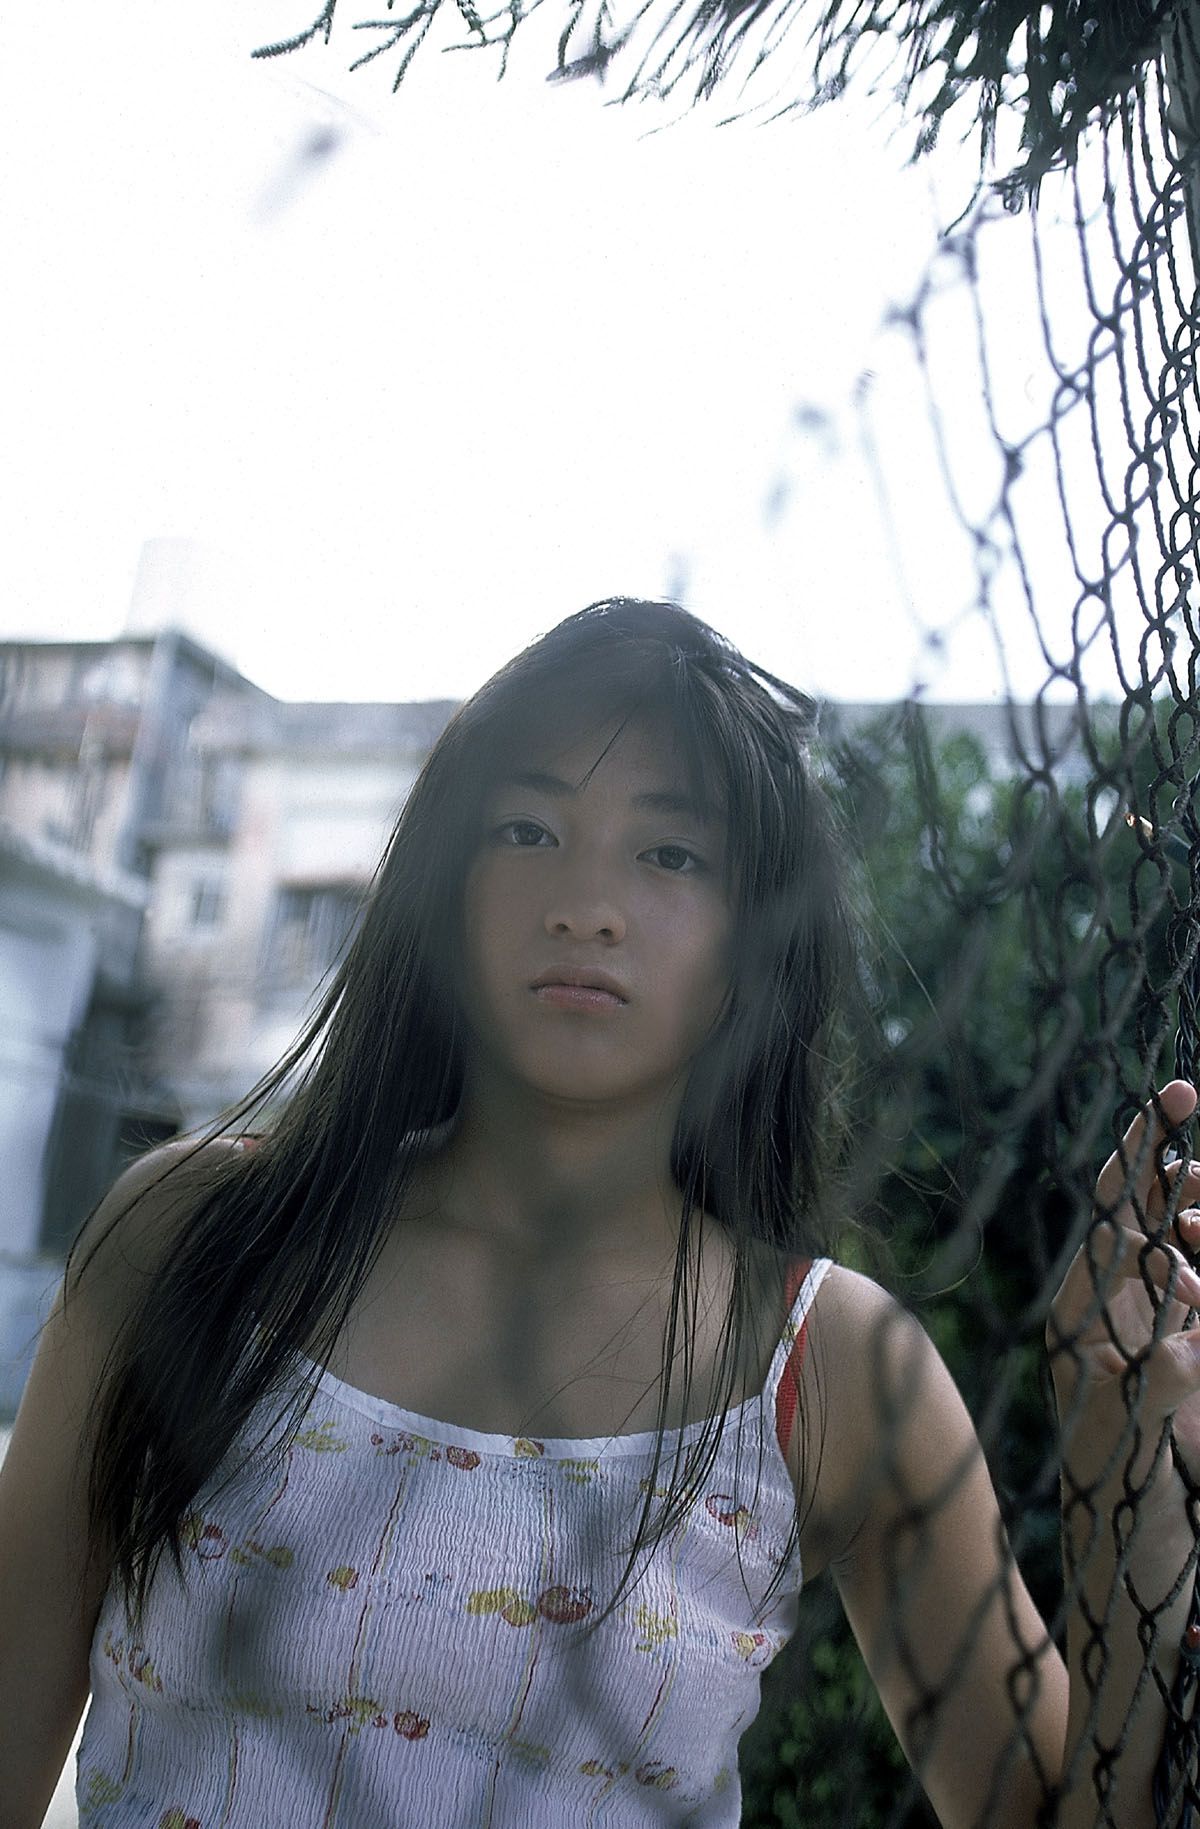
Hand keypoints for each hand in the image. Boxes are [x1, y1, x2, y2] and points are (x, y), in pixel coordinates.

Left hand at [1048, 1080, 1199, 1494]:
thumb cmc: (1119, 1494)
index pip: (1114, 1212)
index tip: (1178, 1095)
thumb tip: (1191, 1332)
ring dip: (1198, 1225)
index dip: (1143, 1151)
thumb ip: (1163, 1379)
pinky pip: (1195, 1296)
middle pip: (1146, 1218)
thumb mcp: (1136, 1435)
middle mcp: (1110, 1313)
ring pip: (1176, 1251)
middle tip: (1196, 1121)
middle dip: (1176, 1175)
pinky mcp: (1180, 1359)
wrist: (1131, 1558)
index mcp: (1083, 1312)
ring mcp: (1147, 1333)